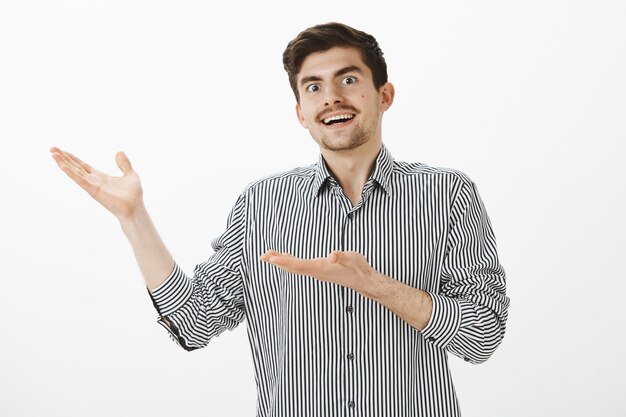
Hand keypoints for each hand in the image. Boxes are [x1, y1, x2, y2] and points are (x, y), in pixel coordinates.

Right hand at [50, 147, 142, 218]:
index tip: (62, 150)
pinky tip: (62, 166)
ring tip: (52, 154)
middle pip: (75, 167)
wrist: (135, 207)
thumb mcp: (130, 174)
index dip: (73, 158)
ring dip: (63, 163)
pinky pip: (80, 180)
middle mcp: (94, 181)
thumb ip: (124, 164)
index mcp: (100, 177)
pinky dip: (71, 173)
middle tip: (52, 148)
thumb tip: (119, 152)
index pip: (83, 165)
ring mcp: (92, 186)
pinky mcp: (93, 190)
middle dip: (64, 158)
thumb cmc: (133, 195)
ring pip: (74, 172)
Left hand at [260, 250, 376, 293]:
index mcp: (321, 267)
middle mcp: (316, 271)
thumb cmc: (357, 267)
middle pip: (292, 268)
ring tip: (269, 256)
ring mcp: (316, 272)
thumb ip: (341, 256)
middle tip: (262, 256)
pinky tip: (286, 257)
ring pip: (295, 268)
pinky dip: (290, 262)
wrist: (362, 279)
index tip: (271, 258)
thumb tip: (332, 255)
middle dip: (277, 262)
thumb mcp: (352, 257)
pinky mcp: (319, 270)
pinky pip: (300, 267)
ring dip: (281, 262)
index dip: (284, 262)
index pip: (298, 265)